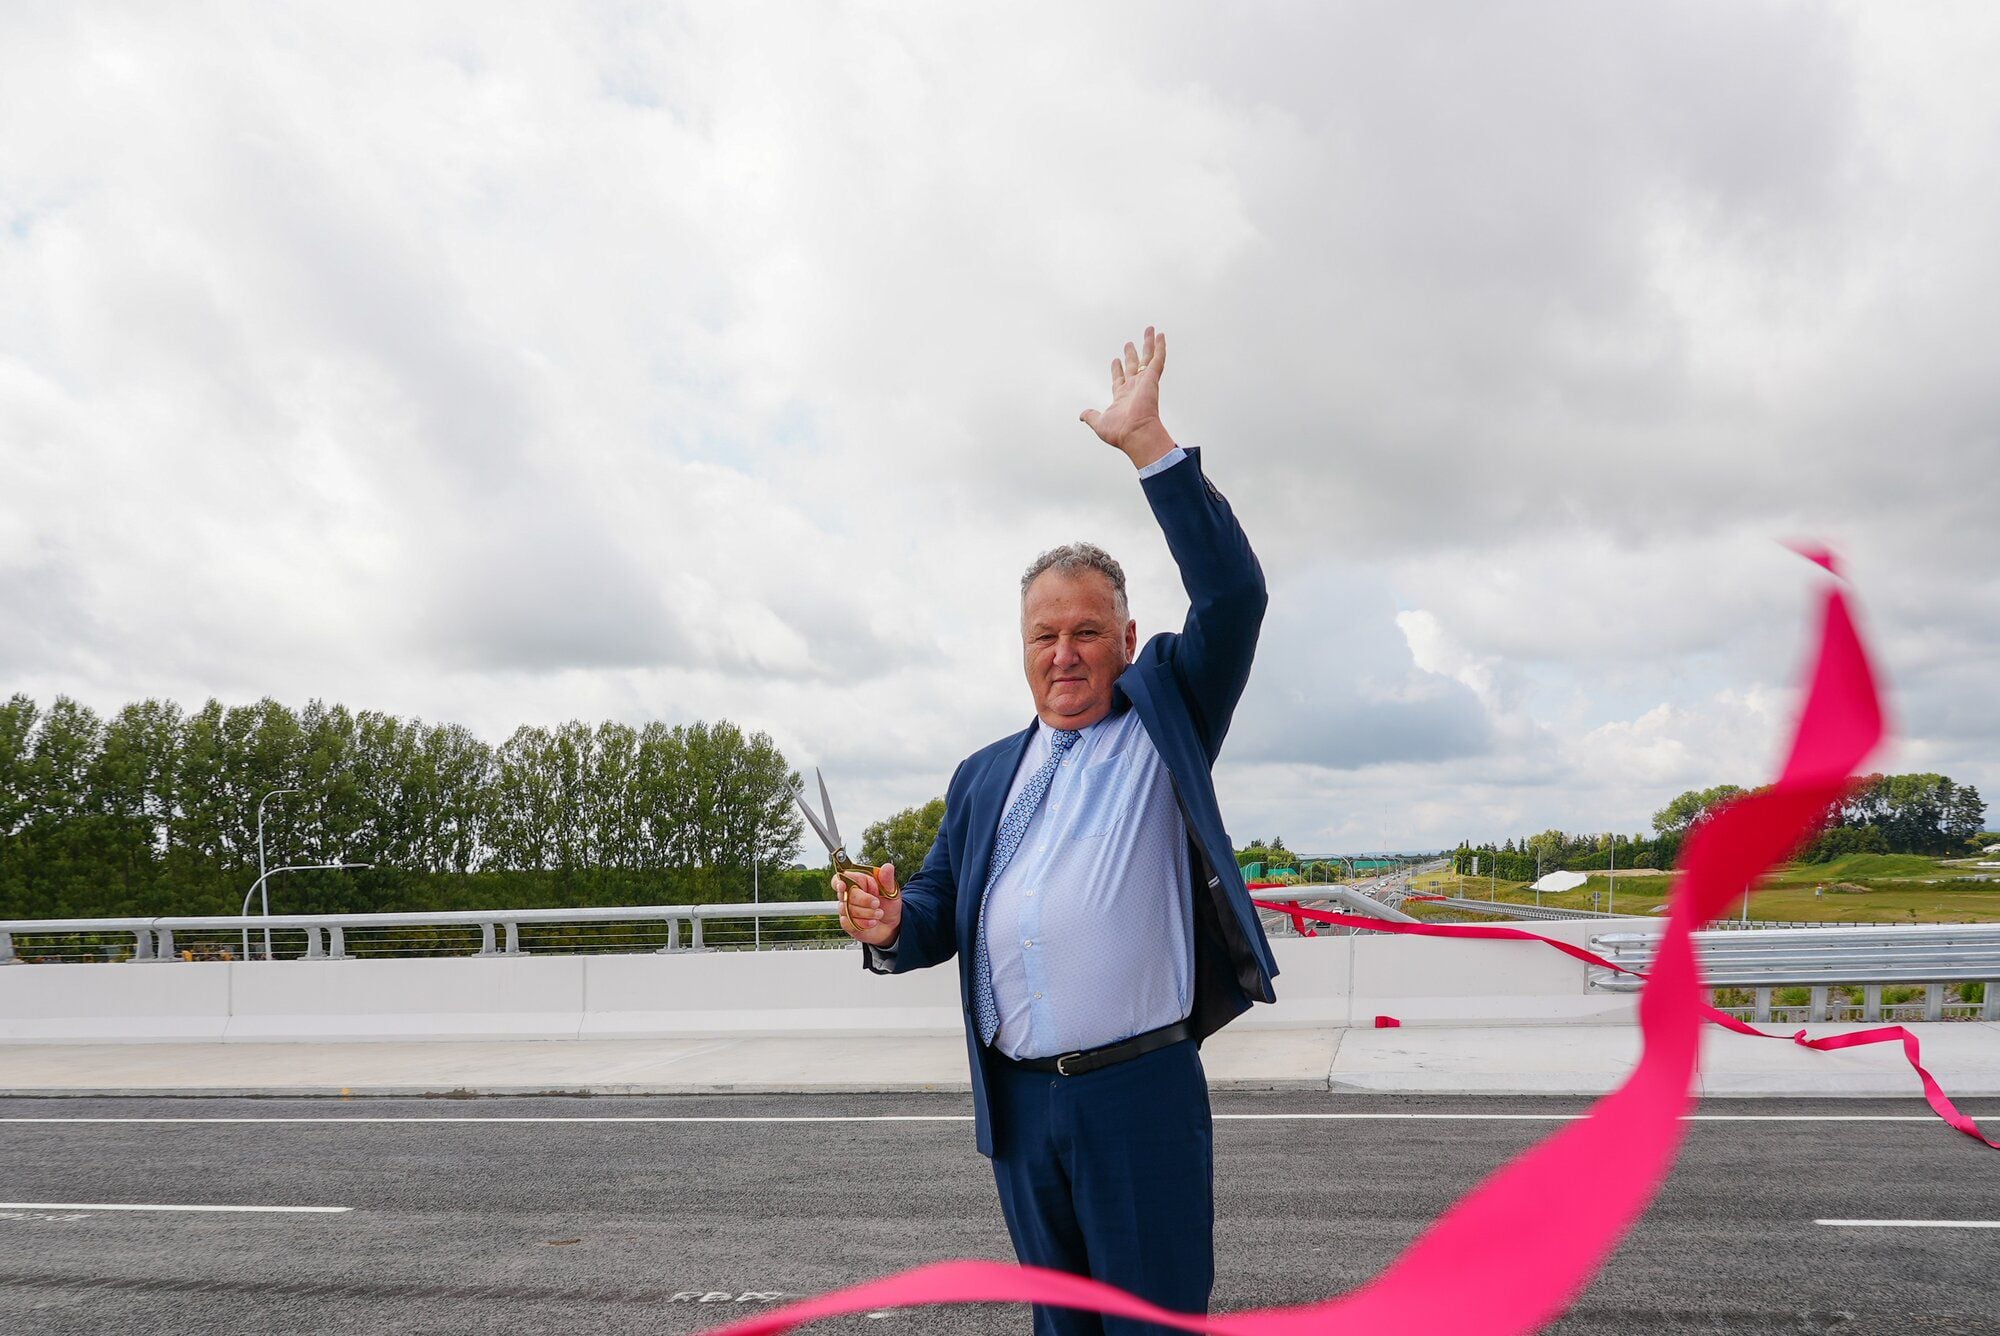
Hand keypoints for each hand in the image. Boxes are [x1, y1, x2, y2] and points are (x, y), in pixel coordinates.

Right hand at [834, 863, 901, 947]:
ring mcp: (846, 910)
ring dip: (866, 913)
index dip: (838, 882)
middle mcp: (849, 895)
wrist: (892, 925)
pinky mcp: (848, 924)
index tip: (842, 885)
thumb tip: (887, 867)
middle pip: (845, 895)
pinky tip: (872, 922)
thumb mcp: (892, 892)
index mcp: (858, 882)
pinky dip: (862, 923)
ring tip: (879, 913)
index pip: (840, 879)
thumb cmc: (889, 905)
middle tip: (877, 903)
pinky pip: (847, 923)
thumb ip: (887, 880)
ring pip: (847, 910)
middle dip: (863, 900)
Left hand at [1079, 325, 1174, 467]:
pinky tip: (1161, 336)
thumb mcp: (1099, 422)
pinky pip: (1157, 360)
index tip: (1115, 360)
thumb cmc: (1119, 432)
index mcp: (1122, 397)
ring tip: (1149, 330)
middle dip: (1131, 355)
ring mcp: (1144, 382)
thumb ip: (1091, 416)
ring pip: (1147, 358)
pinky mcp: (1152, 379)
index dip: (1117, 370)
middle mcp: (1134, 388)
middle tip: (1129, 344)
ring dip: (1148, 344)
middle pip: (1133, 366)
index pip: (1119, 379)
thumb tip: (1082, 415)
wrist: (1136, 433)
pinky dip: (1160, 347)